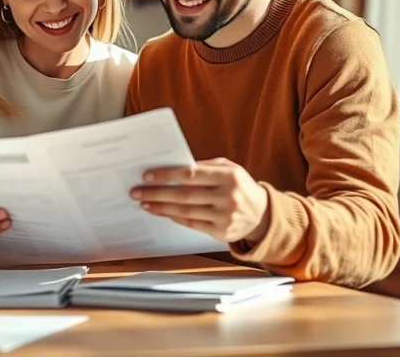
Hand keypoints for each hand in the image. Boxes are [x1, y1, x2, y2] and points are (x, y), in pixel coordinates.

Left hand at [130, 158, 270, 243]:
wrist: (262, 214)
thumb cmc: (239, 186)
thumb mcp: (228, 169)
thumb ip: (204, 166)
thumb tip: (173, 167)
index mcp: (228, 176)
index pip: (191, 174)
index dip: (167, 175)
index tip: (147, 176)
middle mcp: (228, 196)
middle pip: (184, 195)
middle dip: (157, 193)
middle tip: (137, 192)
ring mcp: (225, 216)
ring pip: (185, 211)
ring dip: (161, 207)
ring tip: (145, 203)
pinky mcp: (221, 232)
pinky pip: (192, 224)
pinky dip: (175, 218)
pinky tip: (162, 212)